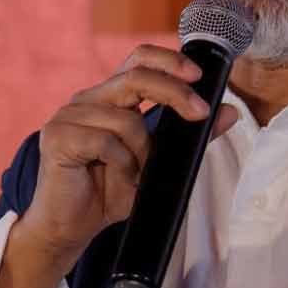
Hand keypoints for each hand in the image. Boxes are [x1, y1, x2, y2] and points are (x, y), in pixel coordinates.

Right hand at [0, 46, 236, 287]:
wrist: (71, 228)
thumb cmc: (110, 194)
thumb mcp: (159, 164)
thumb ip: (190, 137)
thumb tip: (229, 112)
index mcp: (109, 98)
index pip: (138, 59)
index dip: (169, 60)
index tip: (199, 75)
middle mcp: (87, 100)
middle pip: (136, 77)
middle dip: (174, 93)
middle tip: (200, 113)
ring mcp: (69, 116)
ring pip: (125, 119)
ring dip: (143, 152)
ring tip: (138, 175)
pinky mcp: (58, 137)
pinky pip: (105, 141)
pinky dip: (121, 164)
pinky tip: (119, 179)